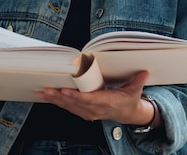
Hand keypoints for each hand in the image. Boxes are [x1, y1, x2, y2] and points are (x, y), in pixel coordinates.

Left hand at [34, 71, 155, 125]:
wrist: (128, 114)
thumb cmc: (129, 100)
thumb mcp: (135, 90)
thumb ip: (138, 81)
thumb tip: (144, 72)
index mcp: (107, 102)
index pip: (89, 100)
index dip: (76, 96)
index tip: (65, 91)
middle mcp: (95, 109)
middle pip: (75, 103)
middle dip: (60, 97)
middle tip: (47, 90)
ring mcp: (88, 112)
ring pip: (69, 106)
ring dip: (55, 100)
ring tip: (43, 92)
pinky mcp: (84, 112)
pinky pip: (68, 108)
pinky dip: (57, 102)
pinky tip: (47, 97)